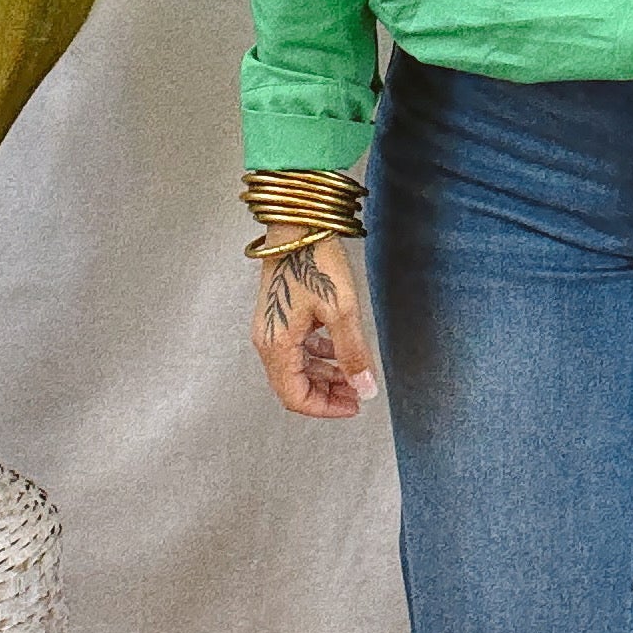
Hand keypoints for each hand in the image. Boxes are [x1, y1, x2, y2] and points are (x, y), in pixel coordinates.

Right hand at [253, 235, 380, 418]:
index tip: (354, 404)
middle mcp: (267, 340)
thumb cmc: (314, 260)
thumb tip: (364, 389)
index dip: (325, 408)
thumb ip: (352, 354)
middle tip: (358, 392)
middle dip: (327, 394)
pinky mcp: (280, 314)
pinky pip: (296, 348)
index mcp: (276, 345)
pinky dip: (318, 356)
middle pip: (294, 385)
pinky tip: (337, 348)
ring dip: (324, 375)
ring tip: (353, 373)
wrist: (298, 223)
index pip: (295, 397)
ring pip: (296, 368)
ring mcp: (271, 327)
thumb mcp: (341, 310)